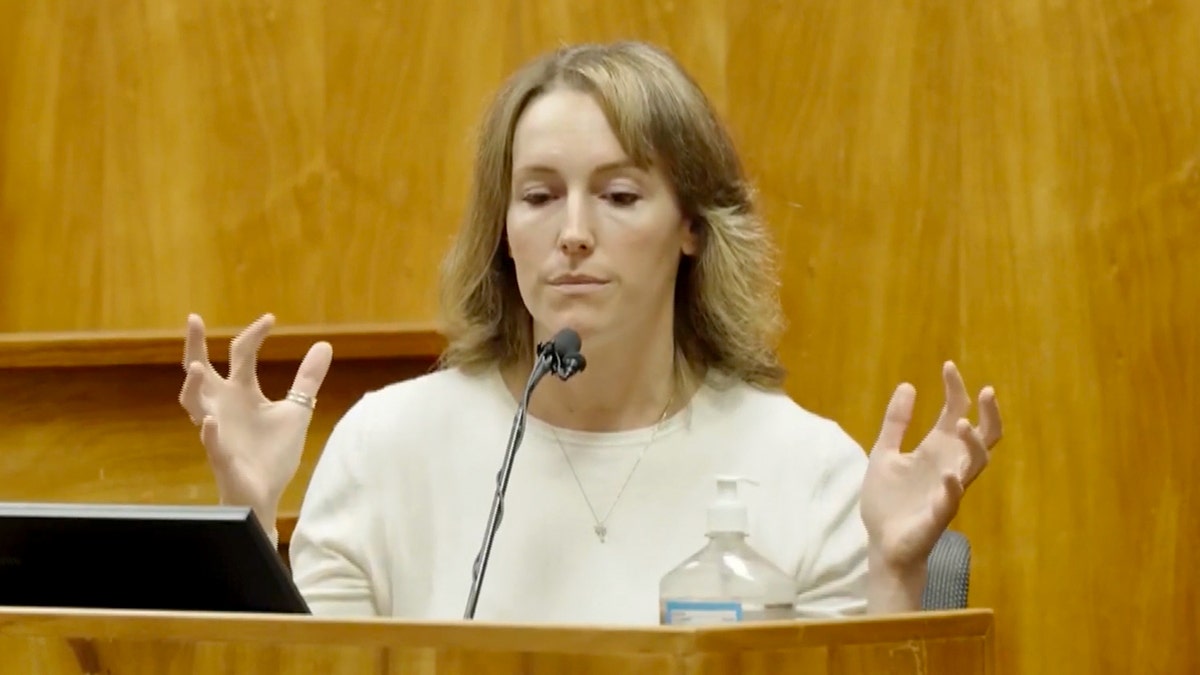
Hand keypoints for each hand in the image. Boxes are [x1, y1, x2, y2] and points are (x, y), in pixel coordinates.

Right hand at [178, 313, 332, 527]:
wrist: (267, 492)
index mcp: (242, 392)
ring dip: (192, 387)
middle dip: (195, 346)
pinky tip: (212, 421)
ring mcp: (218, 431)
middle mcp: (224, 405)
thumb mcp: (296, 409)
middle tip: (194, 319)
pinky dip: (210, 432)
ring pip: (194, 405)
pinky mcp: (222, 457)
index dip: (253, 334)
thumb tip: (324, 344)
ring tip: (196, 368)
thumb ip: (307, 378)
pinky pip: (210, 443)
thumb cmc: (273, 452)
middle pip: (201, 371)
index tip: (270, 318)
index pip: (241, 354)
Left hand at [861, 361, 1001, 571]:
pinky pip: (953, 499)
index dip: (955, 389)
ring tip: (960, 423)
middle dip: (989, 414)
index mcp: (936, 449)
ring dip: (972, 443)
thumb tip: (909, 385)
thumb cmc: (888, 500)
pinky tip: (949, 475)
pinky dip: (953, 486)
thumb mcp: (884, 453)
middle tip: (986, 391)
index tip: (948, 366)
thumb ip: (896, 422)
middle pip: (984, 436)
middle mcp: (949, 465)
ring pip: (976, 463)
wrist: (882, 542)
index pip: (956, 412)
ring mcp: (948, 489)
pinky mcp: (939, 514)